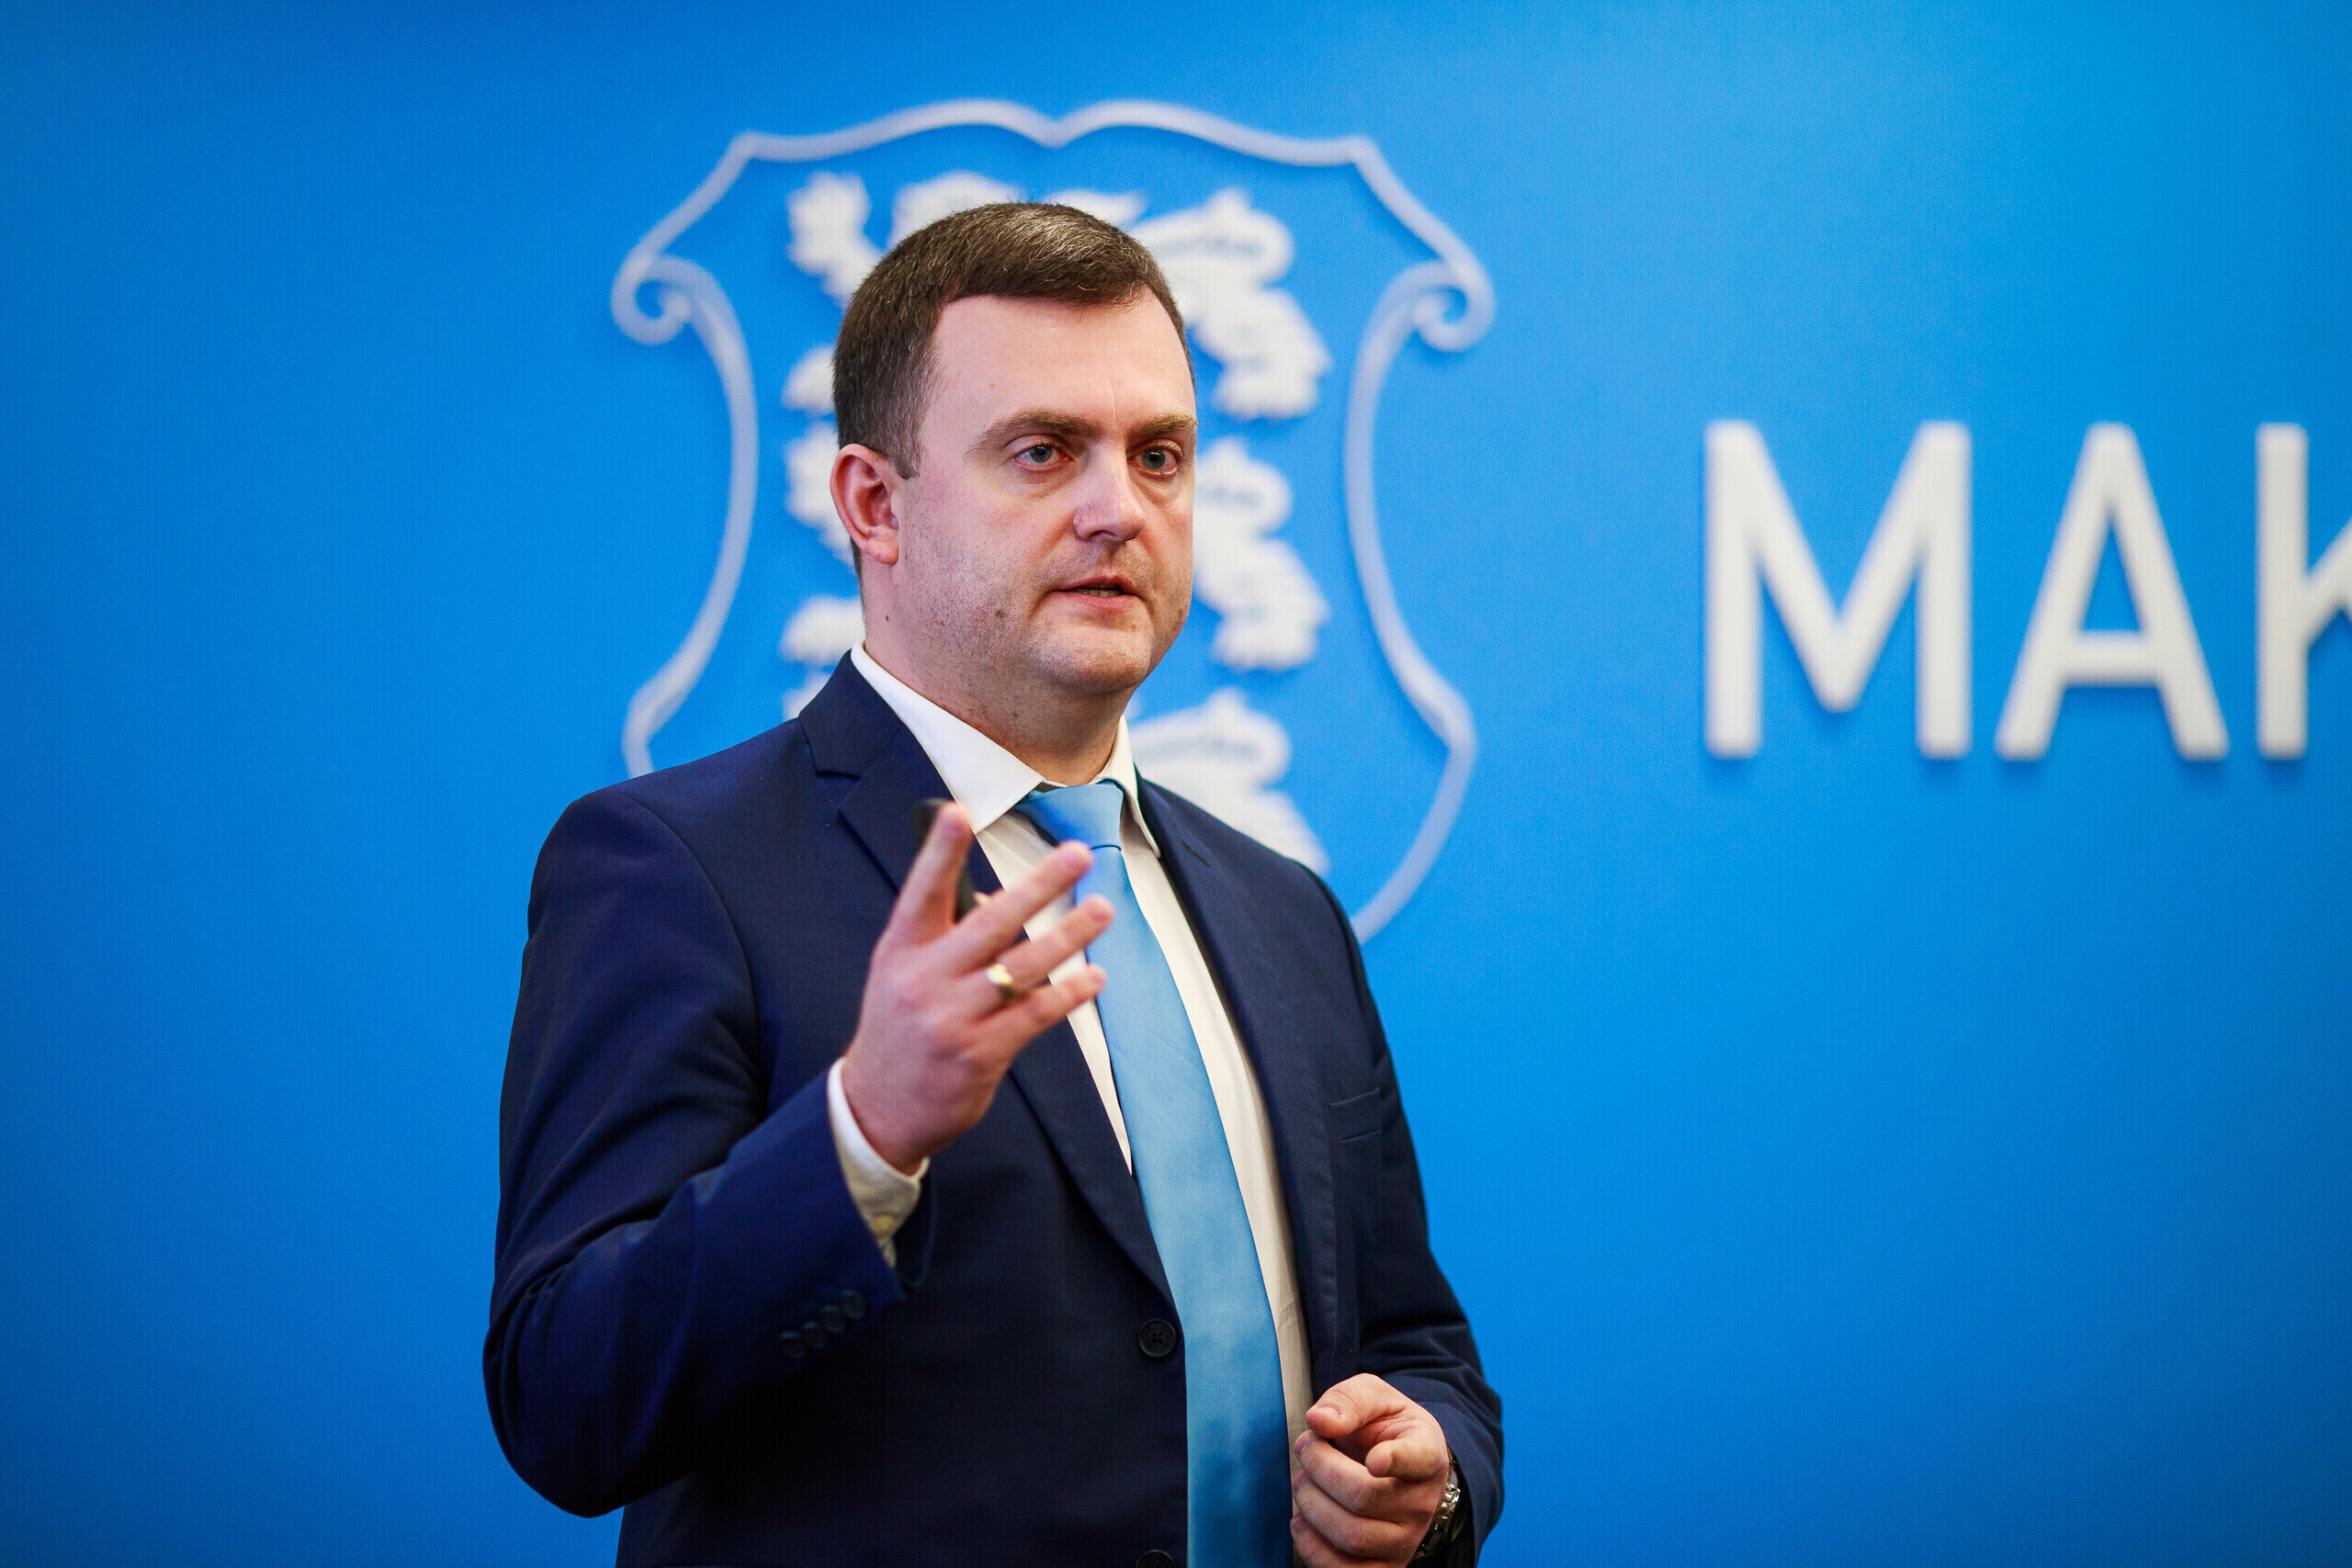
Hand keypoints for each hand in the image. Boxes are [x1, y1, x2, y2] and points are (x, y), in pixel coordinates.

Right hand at [839, 803, 1111, 1171]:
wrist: (877, 1110)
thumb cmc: (899, 1027)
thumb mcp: (901, 973)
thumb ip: (943, 935)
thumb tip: (999, 895)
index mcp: (900, 951)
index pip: (921, 893)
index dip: (939, 853)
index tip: (958, 811)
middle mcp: (924, 980)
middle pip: (990, 921)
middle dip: (1039, 884)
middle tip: (1079, 853)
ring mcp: (953, 1019)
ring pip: (1023, 967)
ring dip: (1069, 935)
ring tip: (1103, 909)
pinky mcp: (980, 1055)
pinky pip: (1034, 1015)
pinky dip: (1068, 993)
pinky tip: (1094, 976)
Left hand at [1291, 1374, 1454, 1565]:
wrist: (1395, 1466)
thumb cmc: (1383, 1430)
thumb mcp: (1374, 1399)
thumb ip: (1349, 1400)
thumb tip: (1319, 1421)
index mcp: (1426, 1453)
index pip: (1418, 1458)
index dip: (1396, 1460)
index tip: (1374, 1459)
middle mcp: (1422, 1502)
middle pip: (1363, 1496)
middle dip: (1319, 1468)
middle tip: (1306, 1447)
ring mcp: (1405, 1540)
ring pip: (1351, 1536)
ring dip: (1311, 1504)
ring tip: (1304, 1482)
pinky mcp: (1384, 1566)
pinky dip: (1311, 1546)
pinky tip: (1303, 1520)